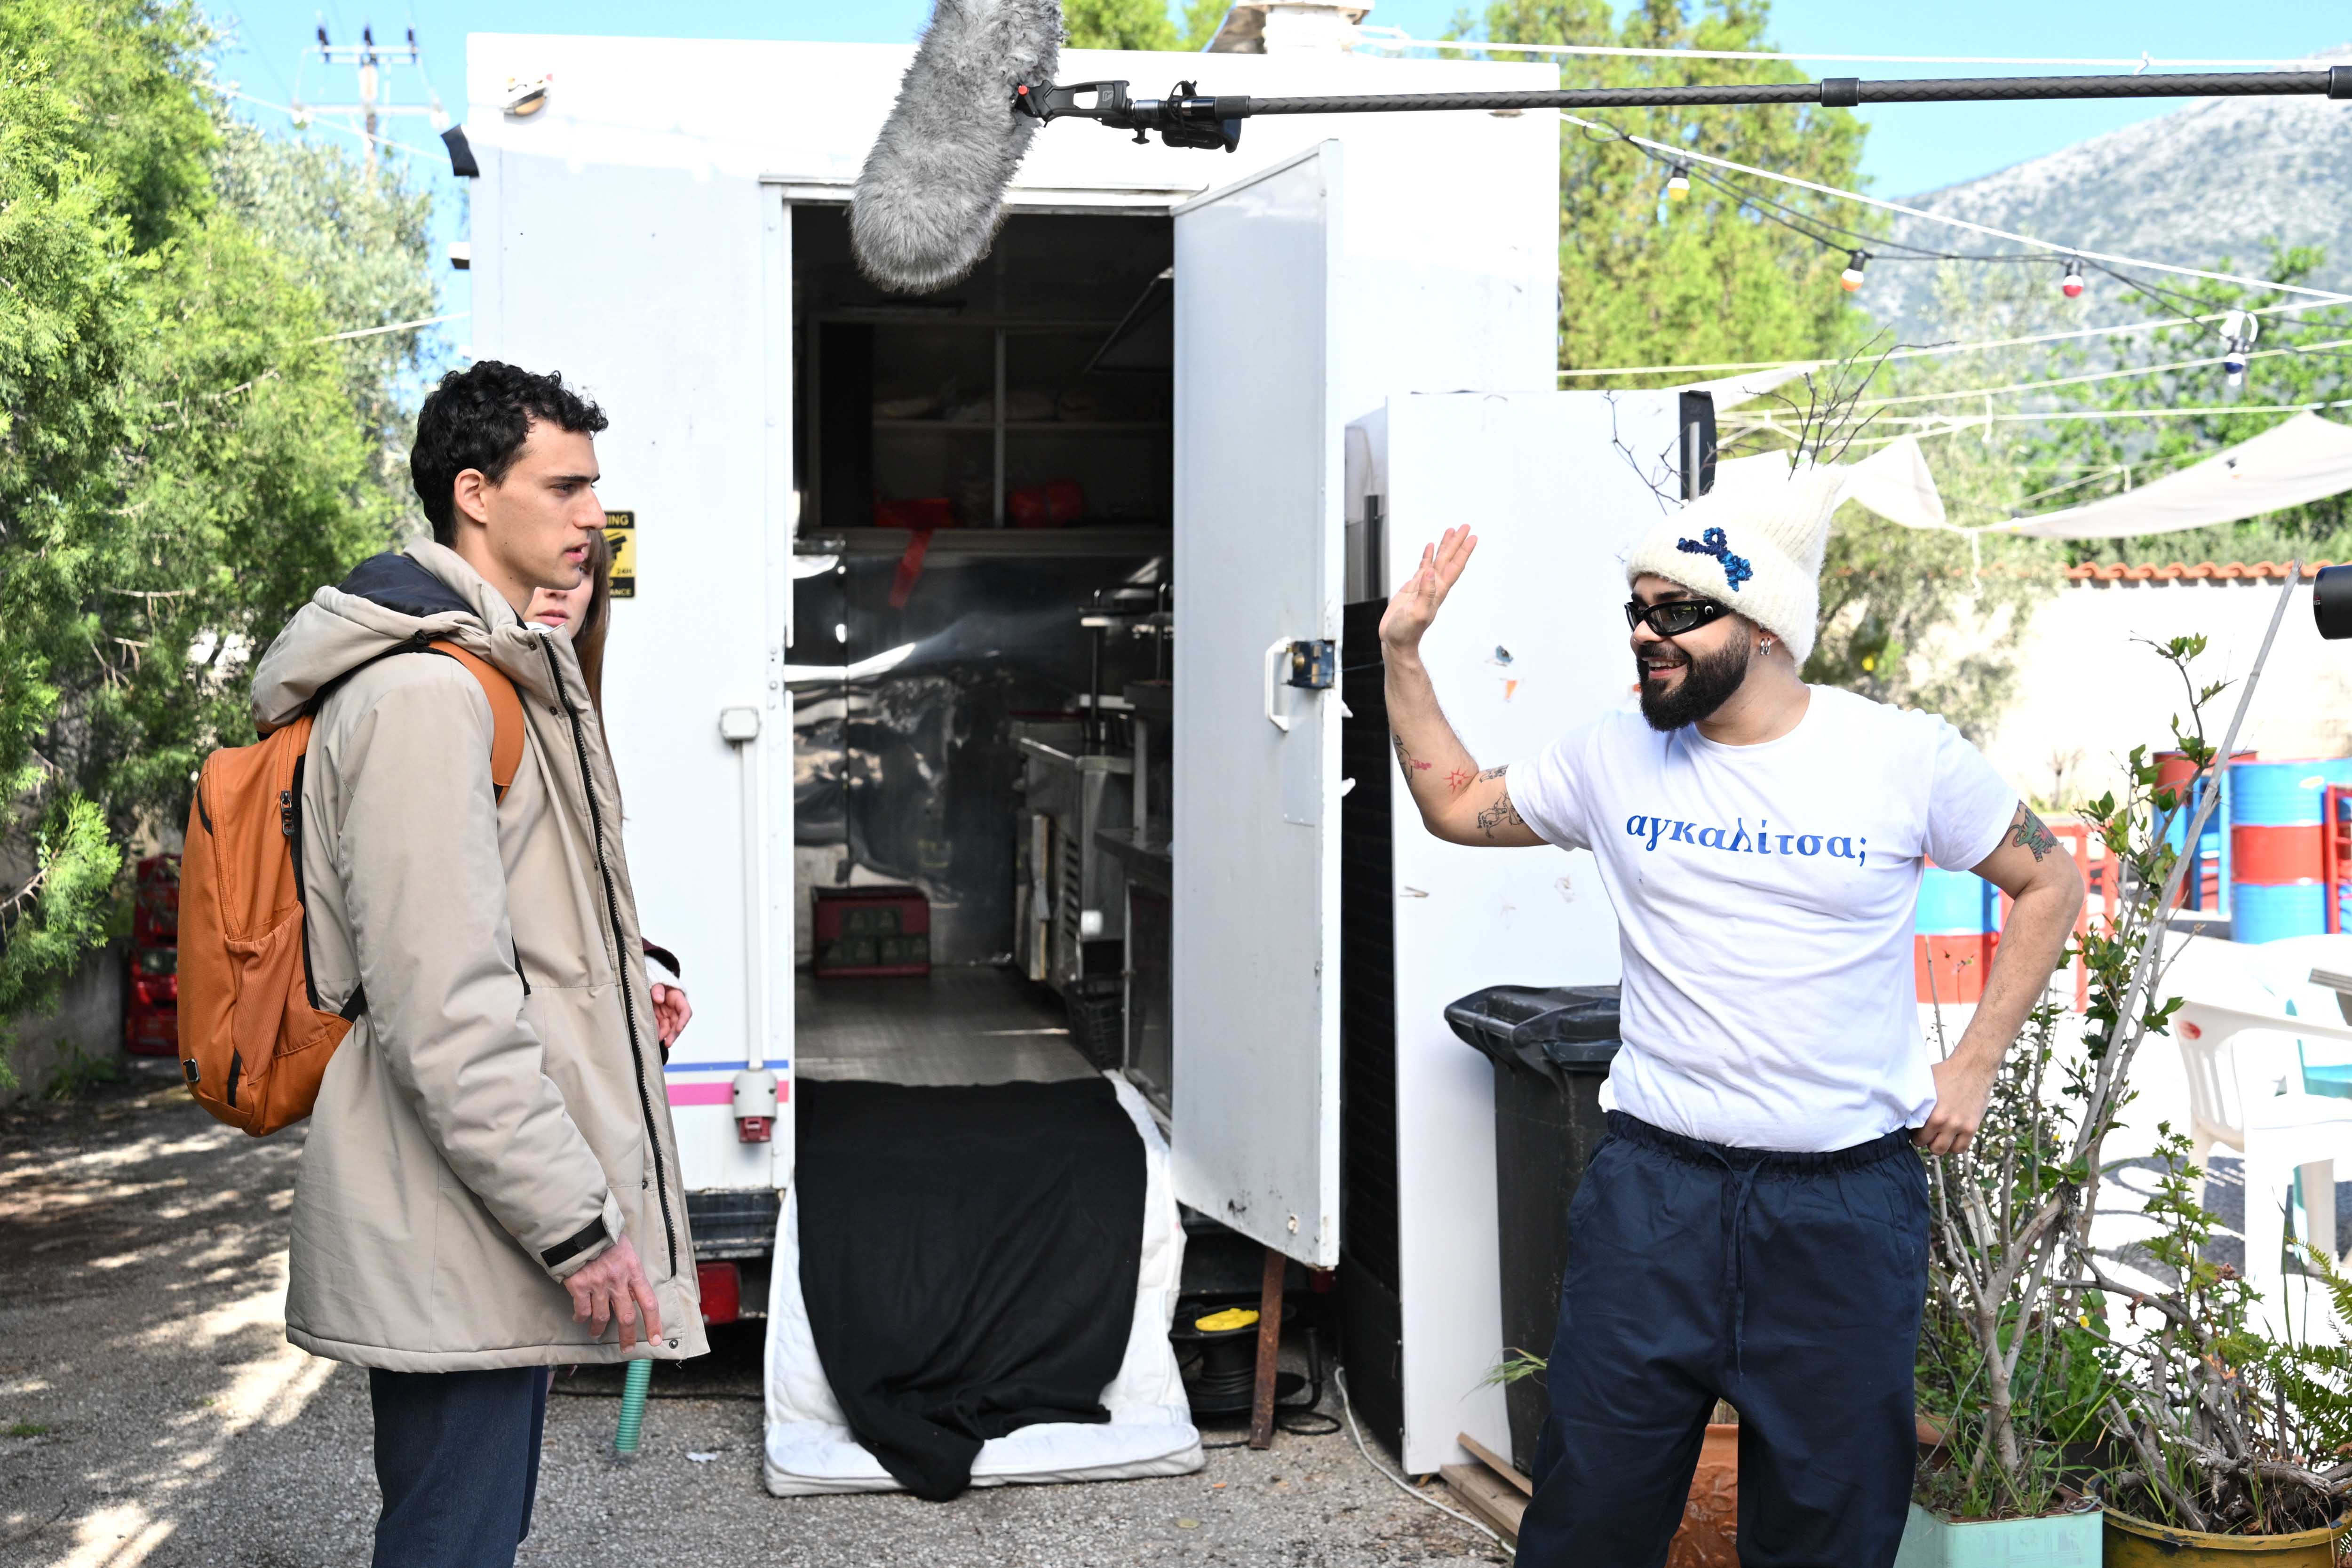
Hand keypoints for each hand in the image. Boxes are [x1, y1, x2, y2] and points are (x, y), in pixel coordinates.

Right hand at [563, 1234, 664, 1348]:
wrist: (579, 1230)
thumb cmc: (605, 1238)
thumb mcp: (627, 1250)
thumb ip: (631, 1271)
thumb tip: (634, 1291)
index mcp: (633, 1270)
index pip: (649, 1302)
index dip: (653, 1323)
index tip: (656, 1339)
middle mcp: (617, 1280)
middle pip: (627, 1317)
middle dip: (627, 1337)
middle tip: (627, 1348)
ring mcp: (597, 1284)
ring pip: (602, 1317)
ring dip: (599, 1329)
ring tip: (596, 1333)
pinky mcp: (579, 1286)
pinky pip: (582, 1311)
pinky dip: (581, 1318)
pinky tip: (580, 1319)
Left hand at [650, 983, 691, 1047]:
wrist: (649, 984)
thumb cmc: (656, 982)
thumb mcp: (657, 982)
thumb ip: (658, 989)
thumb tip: (659, 999)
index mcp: (677, 998)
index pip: (685, 1011)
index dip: (683, 1021)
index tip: (678, 1029)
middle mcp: (674, 1009)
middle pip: (678, 1023)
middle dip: (674, 1034)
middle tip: (668, 1042)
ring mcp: (666, 1014)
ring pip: (669, 1028)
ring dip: (665, 1035)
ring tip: (657, 1041)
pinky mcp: (659, 1018)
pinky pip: (659, 1027)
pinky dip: (657, 1033)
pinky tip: (653, 1037)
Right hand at [1378, 526, 1476, 656]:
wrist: (1396, 642)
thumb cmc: (1406, 632)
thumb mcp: (1417, 613)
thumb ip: (1425, 593)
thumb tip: (1430, 572)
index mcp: (1438, 591)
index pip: (1454, 567)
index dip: (1463, 551)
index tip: (1472, 537)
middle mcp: (1434, 586)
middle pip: (1449, 559)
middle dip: (1457, 543)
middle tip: (1465, 527)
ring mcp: (1424, 586)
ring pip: (1438, 561)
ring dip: (1445, 546)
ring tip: (1451, 532)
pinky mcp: (1413, 588)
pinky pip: (1423, 566)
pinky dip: (1428, 555)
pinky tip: (1430, 547)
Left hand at [1914, 1053, 1997, 1154]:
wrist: (1972, 1068)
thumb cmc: (1946, 1073)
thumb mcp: (1924, 1084)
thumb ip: (1914, 1099)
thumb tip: (1899, 1108)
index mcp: (1927, 1110)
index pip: (1912, 1133)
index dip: (1912, 1131)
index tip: (1915, 1127)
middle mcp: (1942, 1120)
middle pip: (1924, 1144)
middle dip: (1923, 1139)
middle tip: (1926, 1131)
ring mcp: (1958, 1125)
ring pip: (1941, 1150)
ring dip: (1938, 1145)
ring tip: (1938, 1135)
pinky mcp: (1971, 1127)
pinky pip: (1960, 1148)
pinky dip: (1954, 1146)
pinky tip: (1951, 1137)